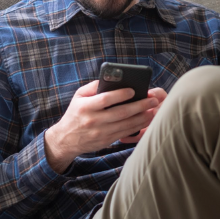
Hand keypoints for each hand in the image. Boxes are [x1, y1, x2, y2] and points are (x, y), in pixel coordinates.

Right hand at [44, 80, 159, 172]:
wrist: (66, 139)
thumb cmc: (75, 113)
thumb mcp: (78, 97)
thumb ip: (93, 87)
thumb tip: (111, 78)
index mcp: (85, 107)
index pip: (105, 99)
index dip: (121, 94)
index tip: (133, 90)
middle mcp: (93, 120)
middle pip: (121, 113)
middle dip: (139, 106)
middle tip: (152, 100)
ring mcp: (101, 132)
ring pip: (126, 124)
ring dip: (142, 117)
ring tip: (153, 110)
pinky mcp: (106, 140)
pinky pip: (125, 133)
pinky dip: (138, 126)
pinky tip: (146, 120)